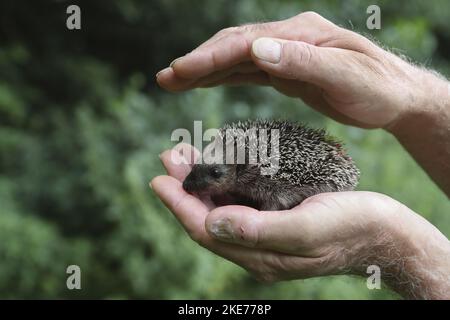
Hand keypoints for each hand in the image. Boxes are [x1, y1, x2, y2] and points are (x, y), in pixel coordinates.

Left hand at [150, 144, 449, 298]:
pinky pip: (240, 204)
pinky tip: (220, 166)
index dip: (179, 205)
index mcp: (261, 255)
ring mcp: (266, 236)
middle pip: (207, 218)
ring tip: (186, 155)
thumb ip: (260, 231)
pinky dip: (225, 184)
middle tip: (170, 156)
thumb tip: (213, 223)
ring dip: (201, 183)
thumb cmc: (352, 227)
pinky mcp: (277, 221)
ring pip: (221, 209)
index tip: (158, 179)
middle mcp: (257, 249)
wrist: (384, 232)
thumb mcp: (308, 229)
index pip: (206, 231)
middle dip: (185, 189)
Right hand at [156, 11, 449, 195]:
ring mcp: (286, 52)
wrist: (395, 97)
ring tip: (173, 81)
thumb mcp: (345, 77)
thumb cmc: (377, 88)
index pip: (246, 43)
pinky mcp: (287, 69)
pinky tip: (206, 81)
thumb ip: (302, 62)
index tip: (181, 71)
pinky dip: (223, 76)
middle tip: (165, 78)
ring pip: (236, 59)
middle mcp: (289, 38)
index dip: (211, 57)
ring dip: (204, 69)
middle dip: (197, 62)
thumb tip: (257, 49)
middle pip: (234, 47)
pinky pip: (248, 72)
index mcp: (301, 35)